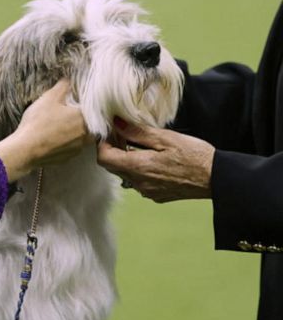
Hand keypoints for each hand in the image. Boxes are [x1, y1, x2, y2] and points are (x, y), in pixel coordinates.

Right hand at [0, 80, 92, 181]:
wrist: (26, 150)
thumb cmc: (38, 123)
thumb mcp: (49, 98)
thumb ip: (63, 86)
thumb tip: (70, 80)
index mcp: (85, 118)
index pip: (94, 109)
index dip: (86, 105)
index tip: (78, 103)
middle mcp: (86, 135)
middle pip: (91, 124)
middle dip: (83, 119)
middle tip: (70, 114)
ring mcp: (78, 148)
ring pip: (82, 137)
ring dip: (75, 132)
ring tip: (61, 126)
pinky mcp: (69, 158)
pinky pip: (72, 147)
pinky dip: (66, 143)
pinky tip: (55, 138)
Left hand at [97, 118, 214, 201]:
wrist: (216, 179)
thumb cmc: (194, 155)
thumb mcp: (165, 138)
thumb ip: (137, 132)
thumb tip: (116, 124)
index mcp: (138, 167)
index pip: (104, 158)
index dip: (102, 144)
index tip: (110, 132)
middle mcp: (138, 183)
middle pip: (112, 166)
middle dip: (113, 149)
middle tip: (124, 134)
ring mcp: (147, 192)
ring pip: (124, 174)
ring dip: (125, 160)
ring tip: (139, 145)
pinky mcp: (156, 196)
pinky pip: (138, 182)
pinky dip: (138, 169)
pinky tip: (152, 159)